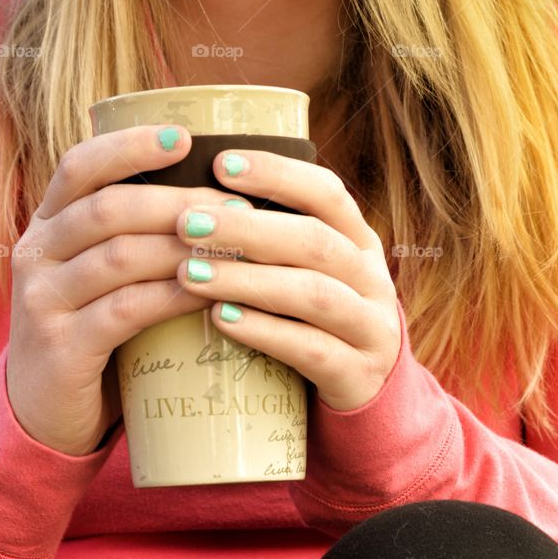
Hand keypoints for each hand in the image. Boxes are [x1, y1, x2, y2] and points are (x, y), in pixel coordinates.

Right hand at [7, 125, 232, 455]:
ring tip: (237, 244)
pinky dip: (174, 297)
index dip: (130, 145)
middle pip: (108, 207)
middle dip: (178, 200)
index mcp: (47, 222)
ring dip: (184, 246)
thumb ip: (135, 232)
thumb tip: (221, 187)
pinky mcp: (61, 348)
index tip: (184, 135)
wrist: (42, 416)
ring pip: (119, 255)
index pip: (80, 165)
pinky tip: (211, 293)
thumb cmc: (94, 329)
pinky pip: (124, 310)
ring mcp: (41, 301)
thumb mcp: (100, 271)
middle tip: (238, 204)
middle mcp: (36, 252)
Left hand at [173, 150, 401, 411]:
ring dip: (247, 280)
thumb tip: (191, 197)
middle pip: (314, 241)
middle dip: (247, 228)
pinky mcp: (358, 374)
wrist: (366, 395)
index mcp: (357, 239)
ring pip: (313, 293)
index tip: (219, 163)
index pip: (326, 191)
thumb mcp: (306, 270)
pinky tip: (219, 319)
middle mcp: (370, 277)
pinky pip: (310, 349)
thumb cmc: (313, 317)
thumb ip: (269, 237)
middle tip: (187, 223)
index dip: (276, 173)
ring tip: (191, 273)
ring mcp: (370, 327)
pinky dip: (263, 331)